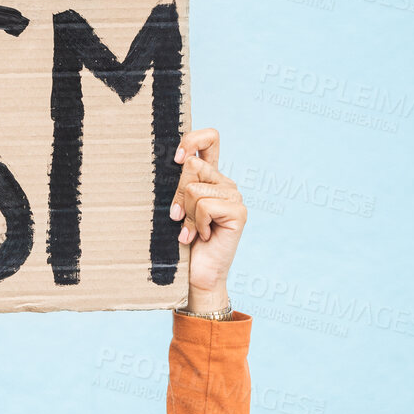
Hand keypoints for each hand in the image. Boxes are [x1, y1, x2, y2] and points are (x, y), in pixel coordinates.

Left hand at [168, 127, 246, 308]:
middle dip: (177, 194)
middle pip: (192, 166)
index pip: (209, 139)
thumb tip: (178, 162)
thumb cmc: (181, 242)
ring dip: (187, 215)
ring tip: (192, 231)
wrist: (196, 274)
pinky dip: (197, 224)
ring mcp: (234, 196)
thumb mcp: (175, 207)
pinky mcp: (238, 212)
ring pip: (194, 189)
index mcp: (210, 177)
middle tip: (178, 218)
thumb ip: (178, 184)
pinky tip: (203, 236)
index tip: (177, 160)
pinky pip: (205, 206)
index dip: (192, 140)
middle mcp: (224, 183)